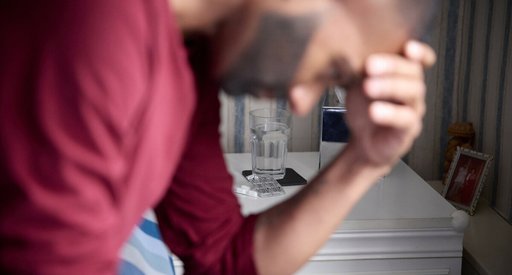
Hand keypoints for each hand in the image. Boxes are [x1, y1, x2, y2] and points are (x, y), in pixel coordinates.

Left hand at [345, 40, 435, 167]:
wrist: (363, 143)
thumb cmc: (363, 109)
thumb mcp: (355, 84)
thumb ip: (352, 68)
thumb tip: (334, 51)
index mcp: (402, 74)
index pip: (420, 59)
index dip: (420, 52)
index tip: (407, 46)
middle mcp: (411, 89)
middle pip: (413, 71)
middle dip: (392, 66)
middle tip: (370, 65)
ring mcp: (412, 109)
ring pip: (412, 92)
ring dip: (390, 86)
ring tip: (368, 87)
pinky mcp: (407, 129)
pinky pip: (405, 119)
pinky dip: (390, 113)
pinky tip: (375, 111)